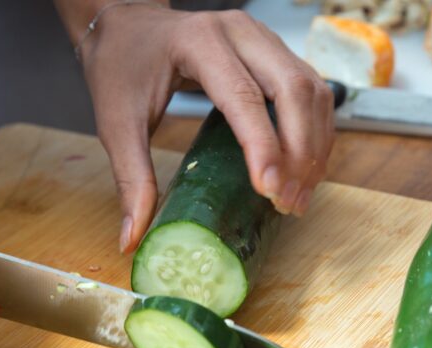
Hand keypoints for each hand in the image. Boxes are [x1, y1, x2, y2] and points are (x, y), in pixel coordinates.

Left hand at [75, 5, 333, 251]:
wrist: (128, 26)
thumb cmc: (122, 67)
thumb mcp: (117, 123)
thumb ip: (131, 179)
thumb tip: (132, 238)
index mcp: (199, 42)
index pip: (243, 96)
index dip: (262, 145)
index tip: (269, 190)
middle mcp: (240, 33)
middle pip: (293, 89)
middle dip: (299, 152)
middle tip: (287, 202)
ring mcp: (263, 40)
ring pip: (313, 91)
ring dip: (314, 147)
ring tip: (298, 196)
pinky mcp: (275, 53)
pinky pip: (312, 92)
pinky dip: (315, 133)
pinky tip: (304, 171)